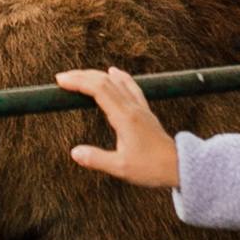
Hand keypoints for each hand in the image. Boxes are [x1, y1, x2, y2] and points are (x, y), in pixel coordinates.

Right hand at [55, 66, 179, 189]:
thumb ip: (96, 159)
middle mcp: (132, 107)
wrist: (179, 166)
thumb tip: (74, 152)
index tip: (60, 81)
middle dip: (82, 76)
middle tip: (62, 77)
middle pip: (105, 81)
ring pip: (117, 81)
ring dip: (96, 74)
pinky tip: (113, 72)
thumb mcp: (121, 168)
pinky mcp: (145, 111)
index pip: (98, 90)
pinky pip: (130, 85)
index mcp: (125, 117)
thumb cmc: (151, 168)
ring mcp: (140, 107)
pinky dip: (117, 76)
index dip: (78, 82)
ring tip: (80, 74)